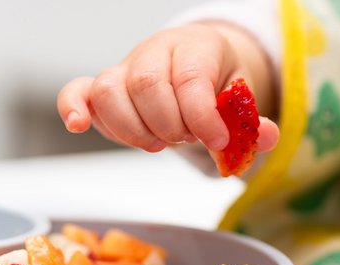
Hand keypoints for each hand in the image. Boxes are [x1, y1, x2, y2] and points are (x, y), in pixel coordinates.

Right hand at [57, 22, 278, 153]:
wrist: (192, 65)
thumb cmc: (215, 83)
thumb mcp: (241, 99)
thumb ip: (251, 120)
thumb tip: (266, 137)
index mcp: (195, 47)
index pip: (190, 78)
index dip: (201, 116)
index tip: (216, 141)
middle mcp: (154, 51)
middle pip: (147, 85)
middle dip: (168, 124)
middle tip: (184, 139)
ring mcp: (123, 68)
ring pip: (110, 91)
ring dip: (132, 129)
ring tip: (156, 143)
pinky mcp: (100, 88)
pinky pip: (76, 91)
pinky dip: (73, 108)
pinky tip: (79, 126)